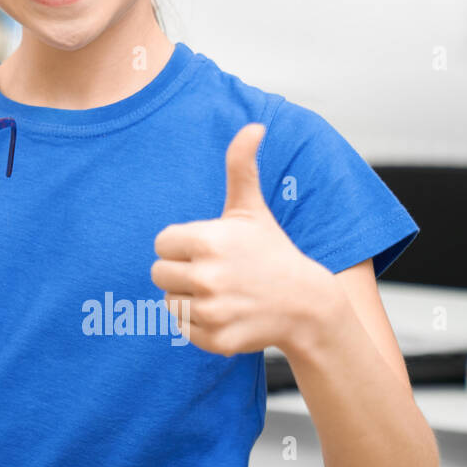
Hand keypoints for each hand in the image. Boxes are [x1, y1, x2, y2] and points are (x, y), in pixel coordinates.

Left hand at [151, 123, 334, 356]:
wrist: (307, 305)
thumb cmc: (272, 252)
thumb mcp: (251, 209)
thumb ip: (241, 167)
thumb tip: (253, 126)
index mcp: (206, 241)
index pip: (161, 243)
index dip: (182, 246)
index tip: (210, 249)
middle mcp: (206, 277)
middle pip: (160, 274)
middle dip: (182, 272)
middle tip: (216, 272)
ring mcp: (212, 311)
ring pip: (170, 302)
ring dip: (190, 298)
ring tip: (223, 292)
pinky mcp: (215, 339)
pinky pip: (184, 328)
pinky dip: (201, 324)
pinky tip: (228, 313)